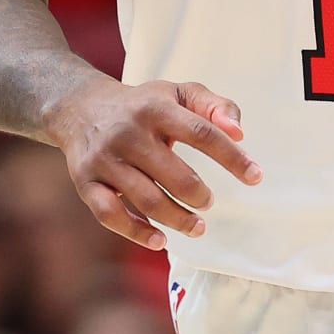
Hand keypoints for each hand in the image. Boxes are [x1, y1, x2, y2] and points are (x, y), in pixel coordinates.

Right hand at [49, 74, 260, 251]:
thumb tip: (240, 131)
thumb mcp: (177, 93)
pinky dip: (137, 233)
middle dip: (200, 196)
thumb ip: (214, 106)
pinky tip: (160, 240)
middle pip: (175, 174)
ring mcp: (104, 160)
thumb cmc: (142, 106)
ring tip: (197, 225)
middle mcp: (128, 133)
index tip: (255, 177)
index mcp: (156, 108)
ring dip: (179, 219)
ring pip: (147, 200)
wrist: (79, 108)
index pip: (202, 133)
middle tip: (209, 202)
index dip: (232, 157)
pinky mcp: (86, 182)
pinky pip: (110, 215)